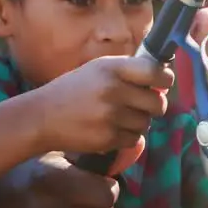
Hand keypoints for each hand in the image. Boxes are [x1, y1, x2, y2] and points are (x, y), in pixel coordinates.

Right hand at [29, 55, 173, 173]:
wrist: (42, 117)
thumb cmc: (73, 90)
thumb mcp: (98, 70)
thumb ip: (128, 72)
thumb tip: (163, 80)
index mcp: (113, 68)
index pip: (156, 72)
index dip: (165, 79)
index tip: (163, 83)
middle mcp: (114, 90)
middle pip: (158, 103)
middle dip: (154, 106)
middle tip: (142, 106)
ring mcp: (111, 115)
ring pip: (146, 123)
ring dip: (138, 123)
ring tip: (119, 118)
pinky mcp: (108, 138)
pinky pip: (134, 139)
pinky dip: (127, 137)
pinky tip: (110, 129)